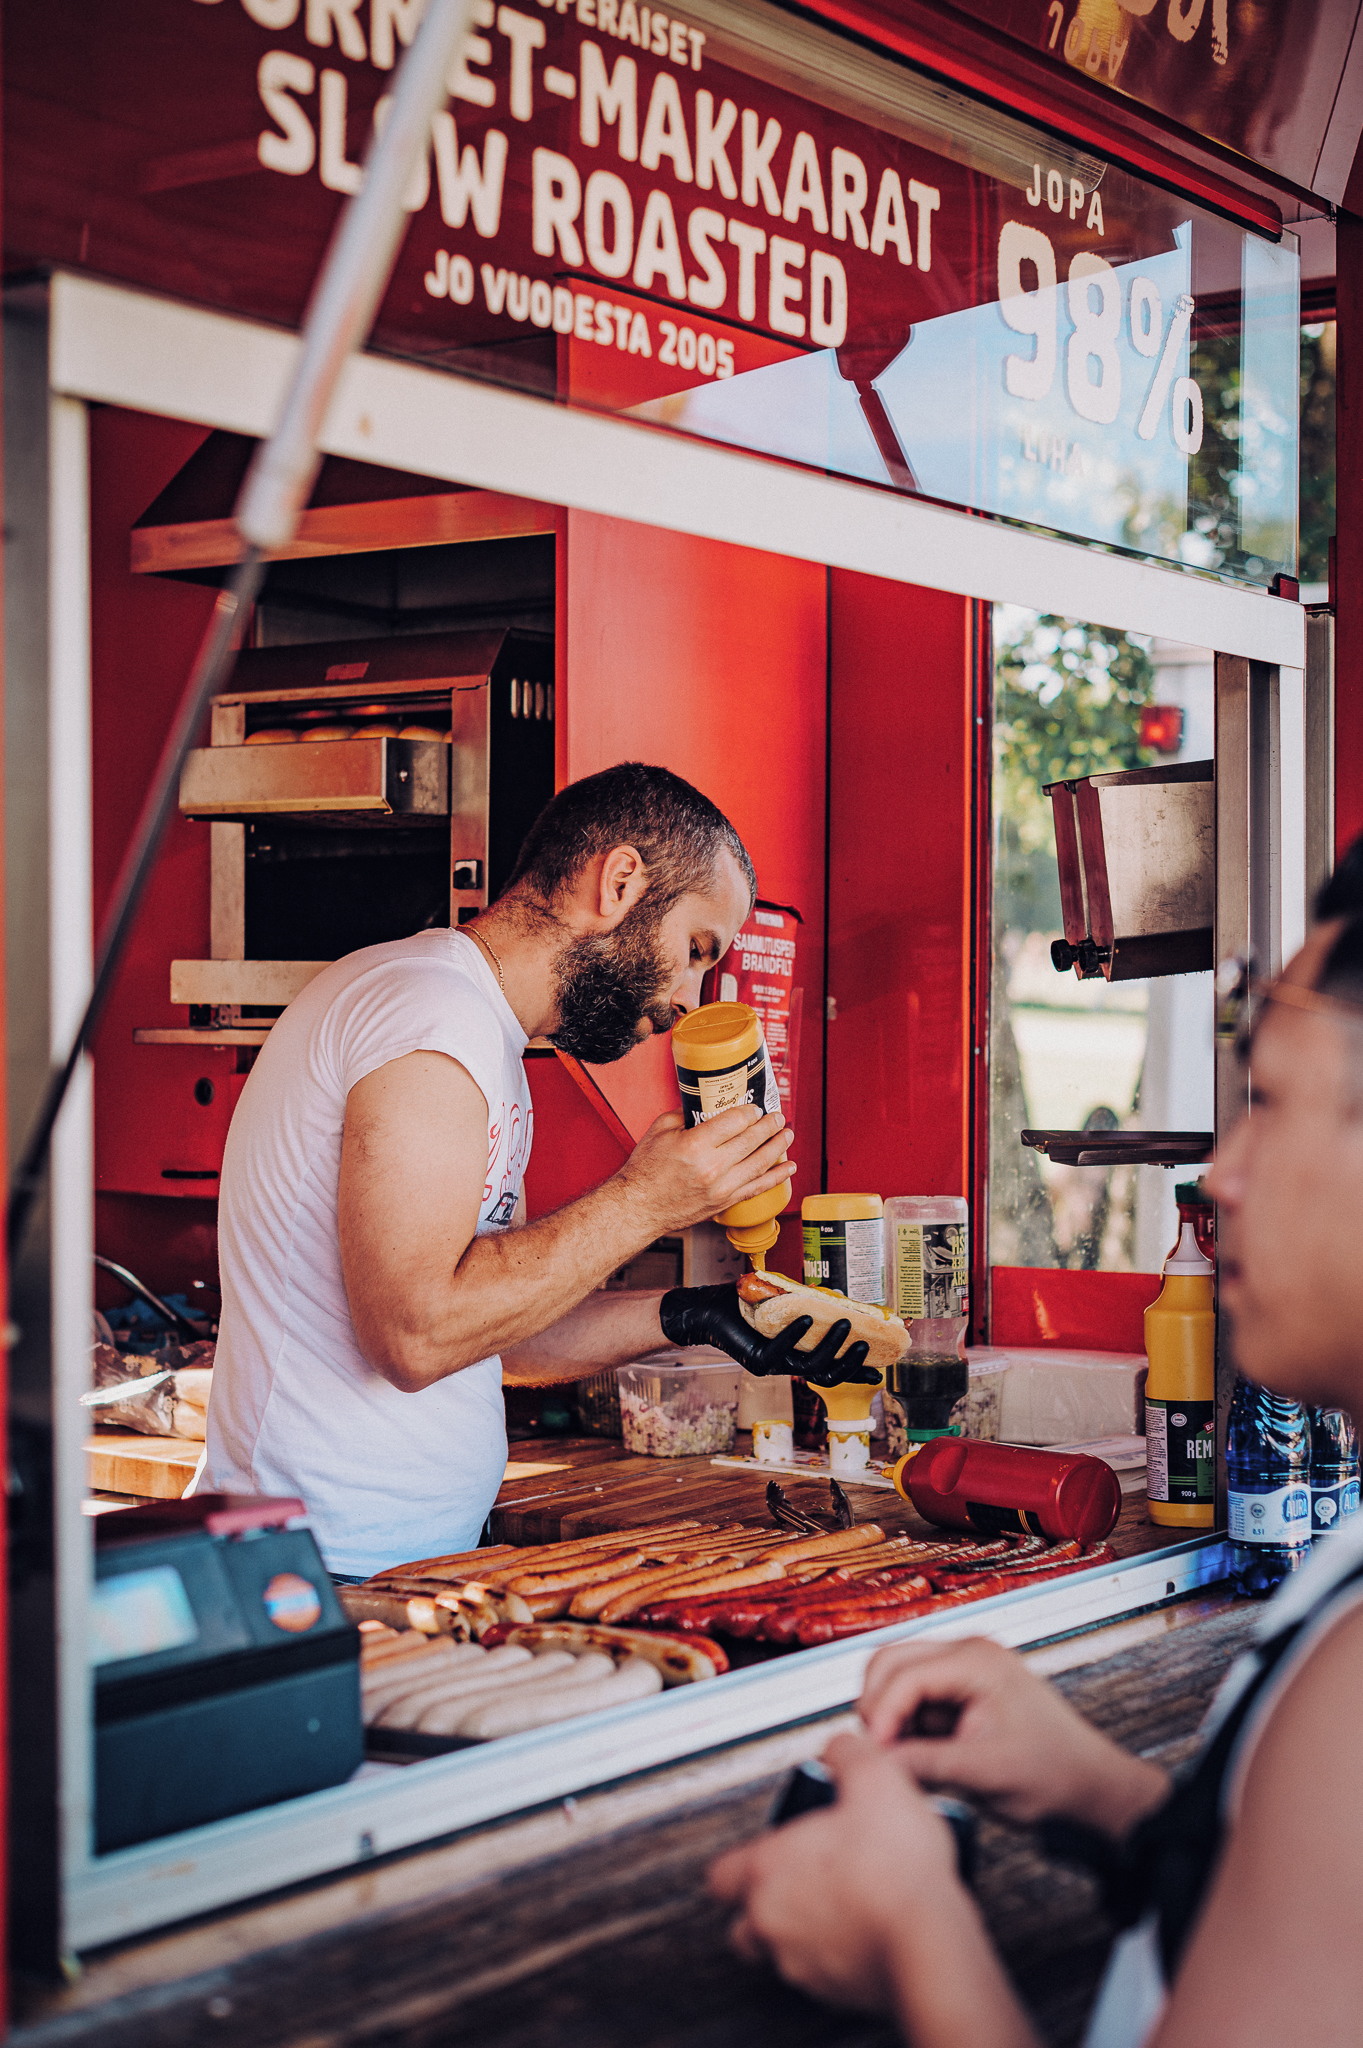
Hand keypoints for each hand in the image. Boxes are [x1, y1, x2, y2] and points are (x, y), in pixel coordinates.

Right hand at [619, 1106, 792, 1236]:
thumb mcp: (660, 1130)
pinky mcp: (725, 1202)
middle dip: (769, 1124)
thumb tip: (706, 1103)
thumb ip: (686, 1113)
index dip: (749, 1111)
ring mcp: (721, 1187)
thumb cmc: (645, 1171)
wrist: (639, 1208)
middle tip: (777, 1115)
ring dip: (778, 1146)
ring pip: (760, 1162)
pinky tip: (788, 1168)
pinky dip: (776, 1177)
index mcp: (695, 1145)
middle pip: (751, 1139)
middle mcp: (712, 1167)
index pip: (735, 1121)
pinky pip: (757, 1188)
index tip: (753, 1108)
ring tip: (787, 1134)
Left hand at [658, 1285, 875, 1384]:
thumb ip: (810, 1307)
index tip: (881, 1370)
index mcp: (796, 1356)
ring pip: (808, 1366)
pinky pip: (779, 1350)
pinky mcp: (754, 1359)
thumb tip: (839, 1301)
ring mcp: (771, 1365)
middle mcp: (786, 1366)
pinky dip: (795, 1335)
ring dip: (829, 1346)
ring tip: (843, 1322)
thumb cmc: (747, 1306)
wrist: (709, 1310)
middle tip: (866, 1342)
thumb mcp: (786, 1305)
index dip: (856, 1372)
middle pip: (826, 1374)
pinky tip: (806, 1318)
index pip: (832, 1371)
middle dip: (850, 1362)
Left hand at [709, 1733, 958, 2012]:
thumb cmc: (896, 1871)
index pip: (719, 1875)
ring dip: (804, 1928)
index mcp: (768, 1870)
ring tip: (844, 1900)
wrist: (930, 1943)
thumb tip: (839, 1750)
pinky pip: (824, 1973)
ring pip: (782, 1949)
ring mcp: (803, 1964)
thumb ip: (847, 1754)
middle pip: (744, 1922)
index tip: (766, 1848)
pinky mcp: (837, 1993)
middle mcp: (774, 1922)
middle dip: (766, 1902)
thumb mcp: (875, 1779)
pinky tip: (870, 1928)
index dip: (739, 1861)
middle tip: (801, 1878)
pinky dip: (838, 1953)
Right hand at [858, 1638, 1168, 1836]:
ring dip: (890, 1717)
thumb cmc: (1054, 1774)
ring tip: (904, 1760)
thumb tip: (875, 1761)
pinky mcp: (959, 1693)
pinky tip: (921, 1758)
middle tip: (881, 1753)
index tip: (875, 1754)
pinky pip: (913, 1700)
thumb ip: (926, 1764)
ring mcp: (962, 1671)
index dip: (881, 1714)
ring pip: (896, 1679)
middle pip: (890, 1663)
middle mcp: (966, 1654)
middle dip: (877, 1707)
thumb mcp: (985, 1774)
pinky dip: (905, 1726)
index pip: (904, 1673)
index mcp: (977, 1661)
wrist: (1088, 1787)